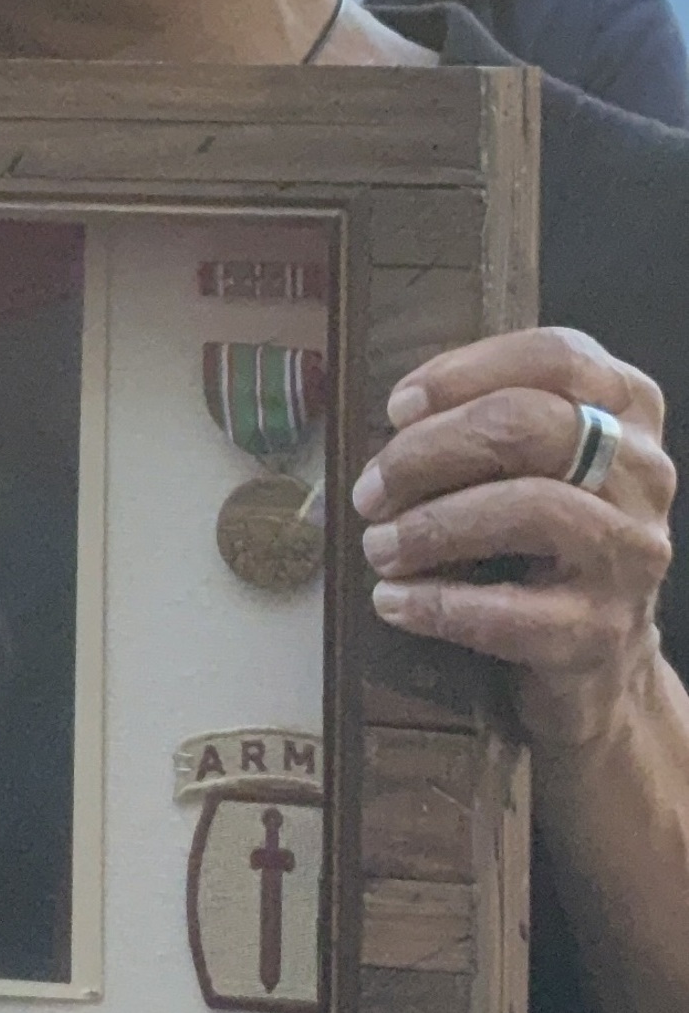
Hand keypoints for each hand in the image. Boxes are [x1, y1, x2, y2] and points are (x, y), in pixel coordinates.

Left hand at [351, 328, 674, 748]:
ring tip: (378, 546)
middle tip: (369, 491)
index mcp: (627, 409)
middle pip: (528, 426)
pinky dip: (437, 602)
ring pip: (529, 508)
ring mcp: (629, 551)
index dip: (464, 373)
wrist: (599, 657)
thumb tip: (398, 420)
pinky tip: (392, 600)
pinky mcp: (603, 630)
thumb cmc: (543, 540)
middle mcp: (642, 472)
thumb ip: (484, 424)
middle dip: (428, 453)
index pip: (555, 355)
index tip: (397, 409)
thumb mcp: (532, 463)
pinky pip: (511, 610)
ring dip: (432, 525)